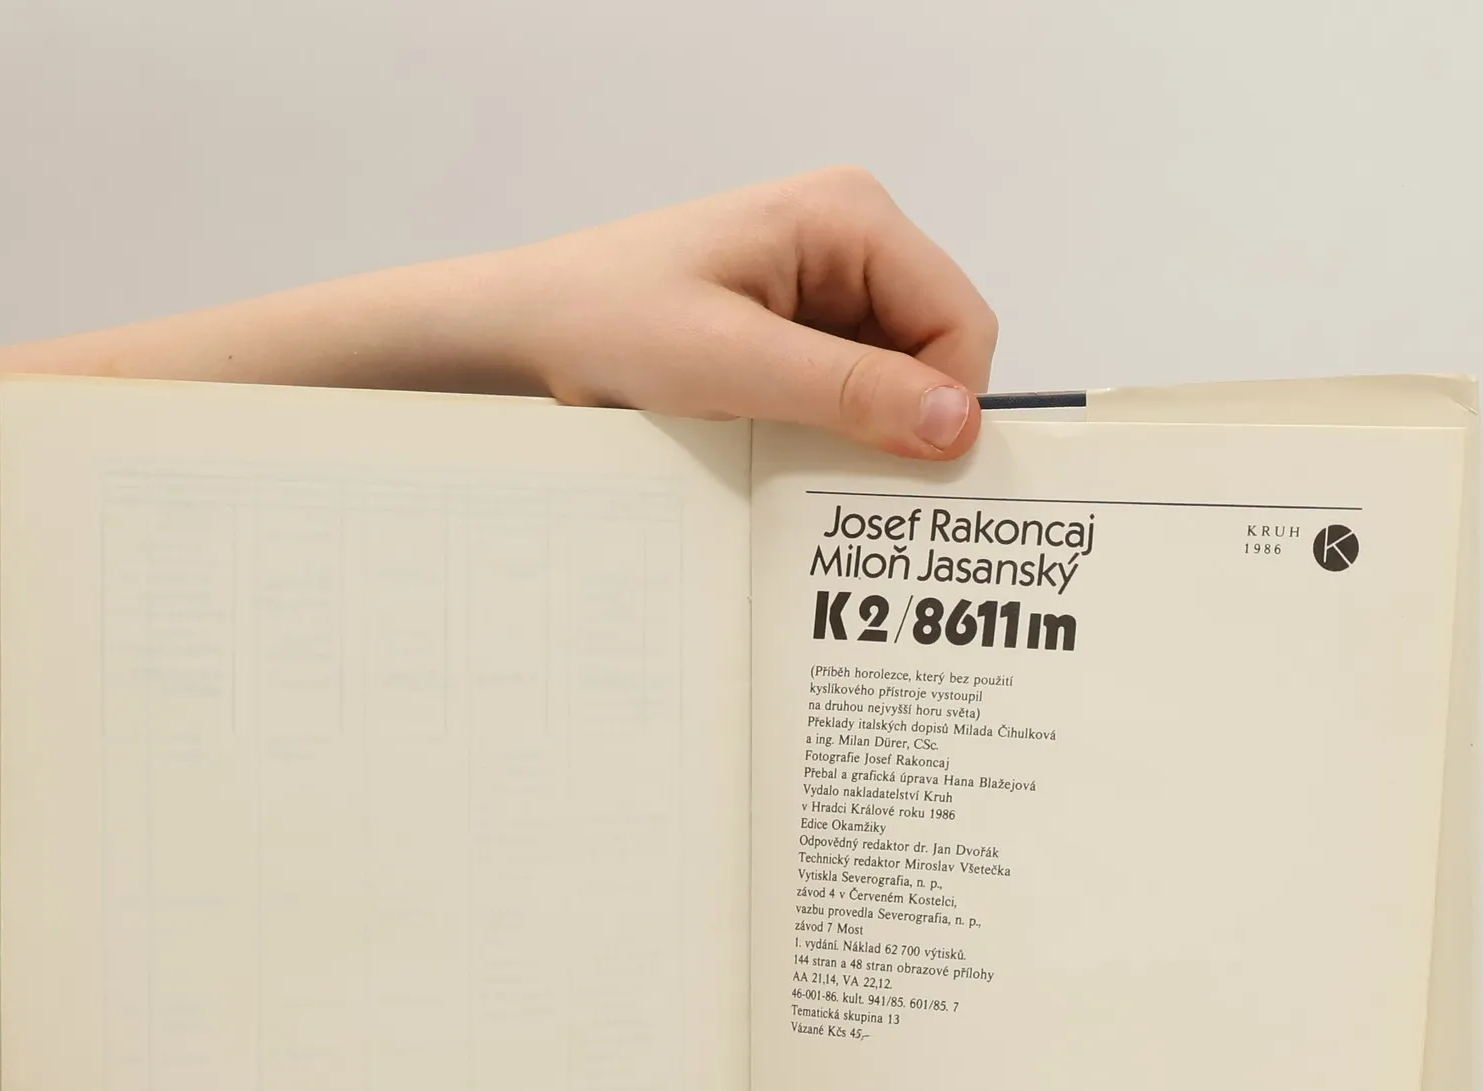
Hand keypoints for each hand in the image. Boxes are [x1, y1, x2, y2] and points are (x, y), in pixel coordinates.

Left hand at [468, 167, 997, 458]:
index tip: (902, 473)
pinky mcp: (794, 332)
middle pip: (935, 354)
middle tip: (844, 483)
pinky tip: (780, 450)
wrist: (522, 334)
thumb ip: (848, 391)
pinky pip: (848, 394)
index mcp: (850, 215)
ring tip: (793, 460)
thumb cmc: (606, 324)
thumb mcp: (731, 363)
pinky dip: (829, 433)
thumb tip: (957, 423)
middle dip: (904, 423)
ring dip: (861, 434)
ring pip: (895, 383)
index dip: (947, 405)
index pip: (961, 322)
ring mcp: (824, 288)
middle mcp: (850, 241)